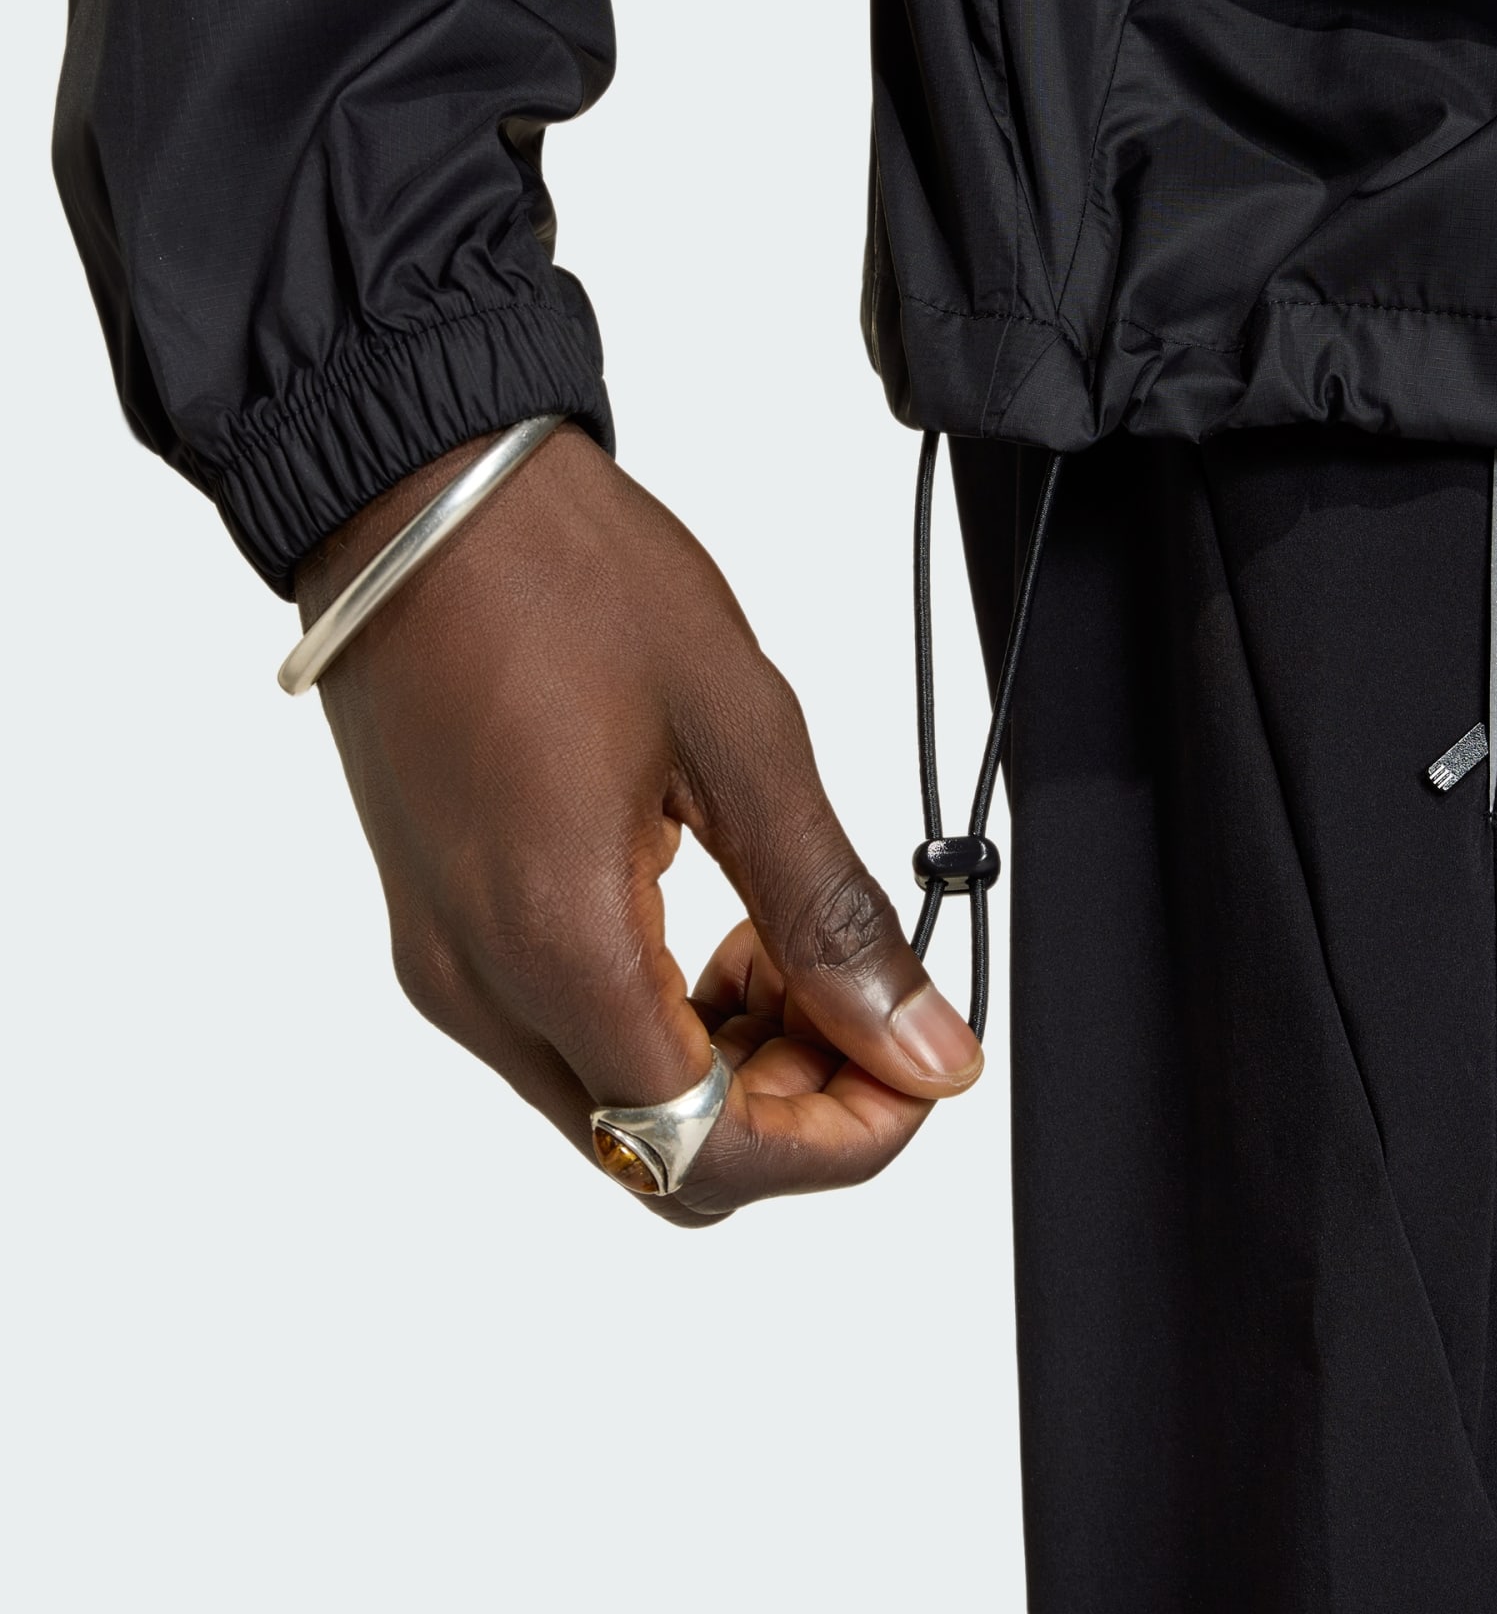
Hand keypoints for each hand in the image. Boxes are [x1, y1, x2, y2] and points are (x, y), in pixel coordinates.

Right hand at [297, 424, 981, 1224]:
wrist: (419, 493)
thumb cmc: (569, 578)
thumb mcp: (741, 735)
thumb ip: (832, 913)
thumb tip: (921, 1045)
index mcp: (554, 946)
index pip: (709, 1154)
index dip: (840, 1140)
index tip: (915, 1065)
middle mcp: (479, 987)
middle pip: (661, 1160)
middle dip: (791, 1108)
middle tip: (865, 998)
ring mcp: (446, 961)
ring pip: (615, 1109)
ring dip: (730, 1064)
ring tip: (792, 942)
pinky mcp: (441, 925)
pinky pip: (565, 1036)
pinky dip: (661, 1019)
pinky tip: (716, 929)